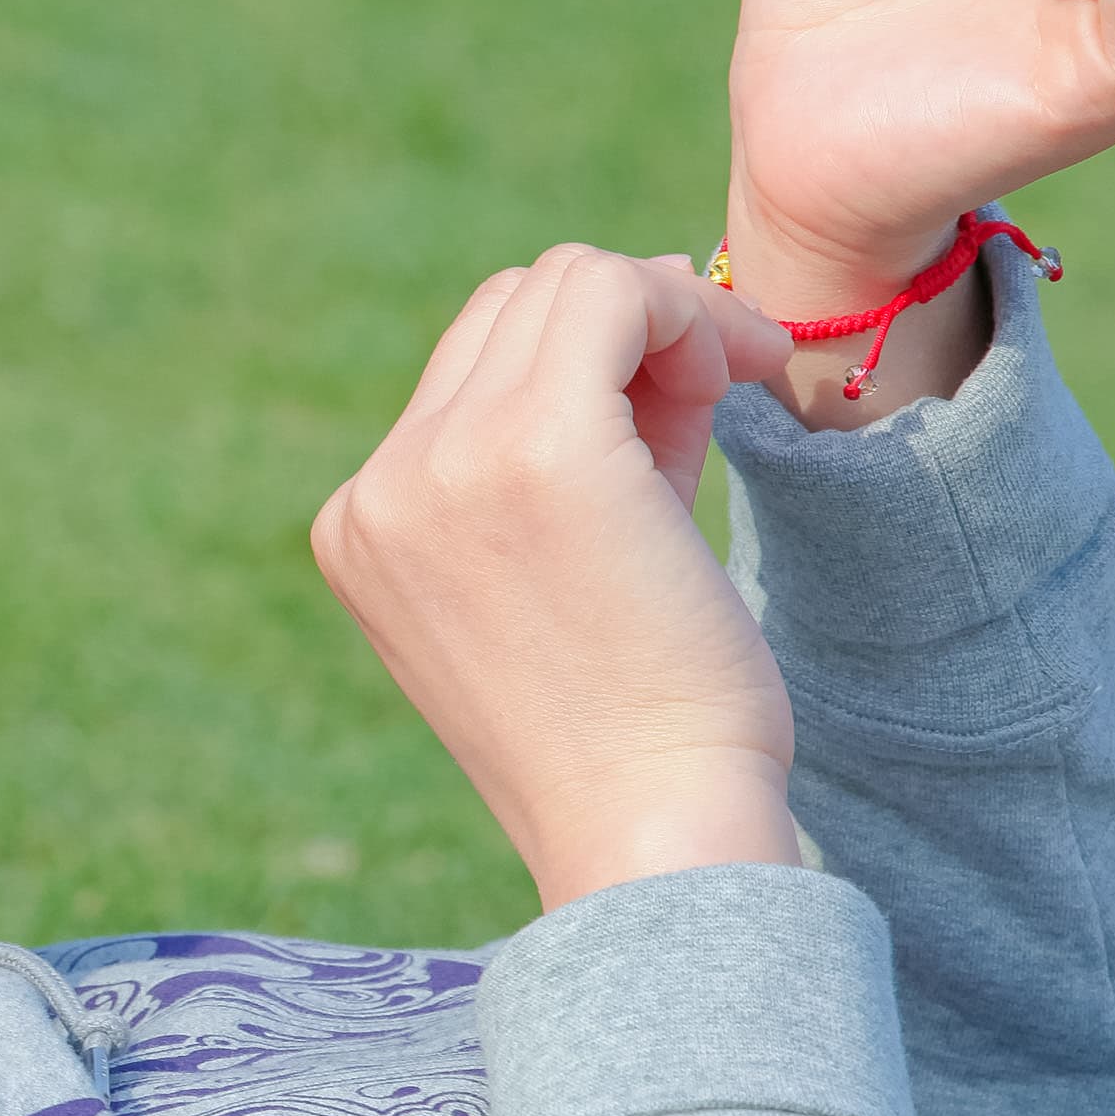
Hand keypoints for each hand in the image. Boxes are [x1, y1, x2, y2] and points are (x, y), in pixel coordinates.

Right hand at [312, 247, 801, 910]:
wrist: (654, 833)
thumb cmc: (638, 730)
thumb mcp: (564, 579)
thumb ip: (572, 455)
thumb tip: (650, 322)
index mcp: (364, 525)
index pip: (472, 365)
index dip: (591, 366)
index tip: (682, 419)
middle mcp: (383, 487)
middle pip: (511, 305)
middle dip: (630, 327)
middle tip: (721, 396)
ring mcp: (444, 465)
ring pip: (563, 282)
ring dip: (665, 313)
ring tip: (735, 387)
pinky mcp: (536, 449)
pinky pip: (612, 294)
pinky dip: (692, 309)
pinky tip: (749, 369)